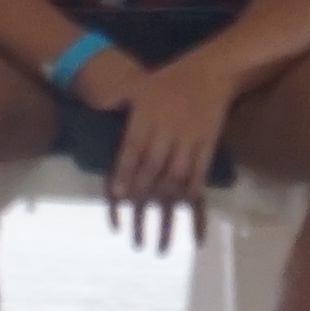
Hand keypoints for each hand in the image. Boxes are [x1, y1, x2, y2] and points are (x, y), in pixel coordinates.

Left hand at [96, 55, 241, 244]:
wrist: (212, 71)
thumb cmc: (170, 79)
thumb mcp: (139, 85)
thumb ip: (117, 98)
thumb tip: (97, 105)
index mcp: (146, 118)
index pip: (132, 151)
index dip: (124, 174)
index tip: (118, 198)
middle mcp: (166, 132)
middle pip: (152, 171)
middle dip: (143, 201)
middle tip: (135, 233)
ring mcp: (188, 141)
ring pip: (175, 180)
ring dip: (167, 210)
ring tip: (159, 239)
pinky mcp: (207, 147)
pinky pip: (199, 177)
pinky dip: (193, 199)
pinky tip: (186, 219)